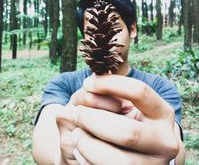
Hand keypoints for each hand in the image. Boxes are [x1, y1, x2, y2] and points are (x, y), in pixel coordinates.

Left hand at [59, 74, 178, 164]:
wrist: (140, 153)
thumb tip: (88, 87)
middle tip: (76, 113)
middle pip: (128, 132)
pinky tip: (82, 150)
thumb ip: (107, 93)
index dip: (111, 83)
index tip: (87, 83)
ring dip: (88, 145)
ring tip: (76, 134)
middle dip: (94, 120)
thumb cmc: (125, 120)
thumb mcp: (122, 104)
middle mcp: (165, 142)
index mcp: (163, 114)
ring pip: (117, 160)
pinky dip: (88, 160)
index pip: (140, 91)